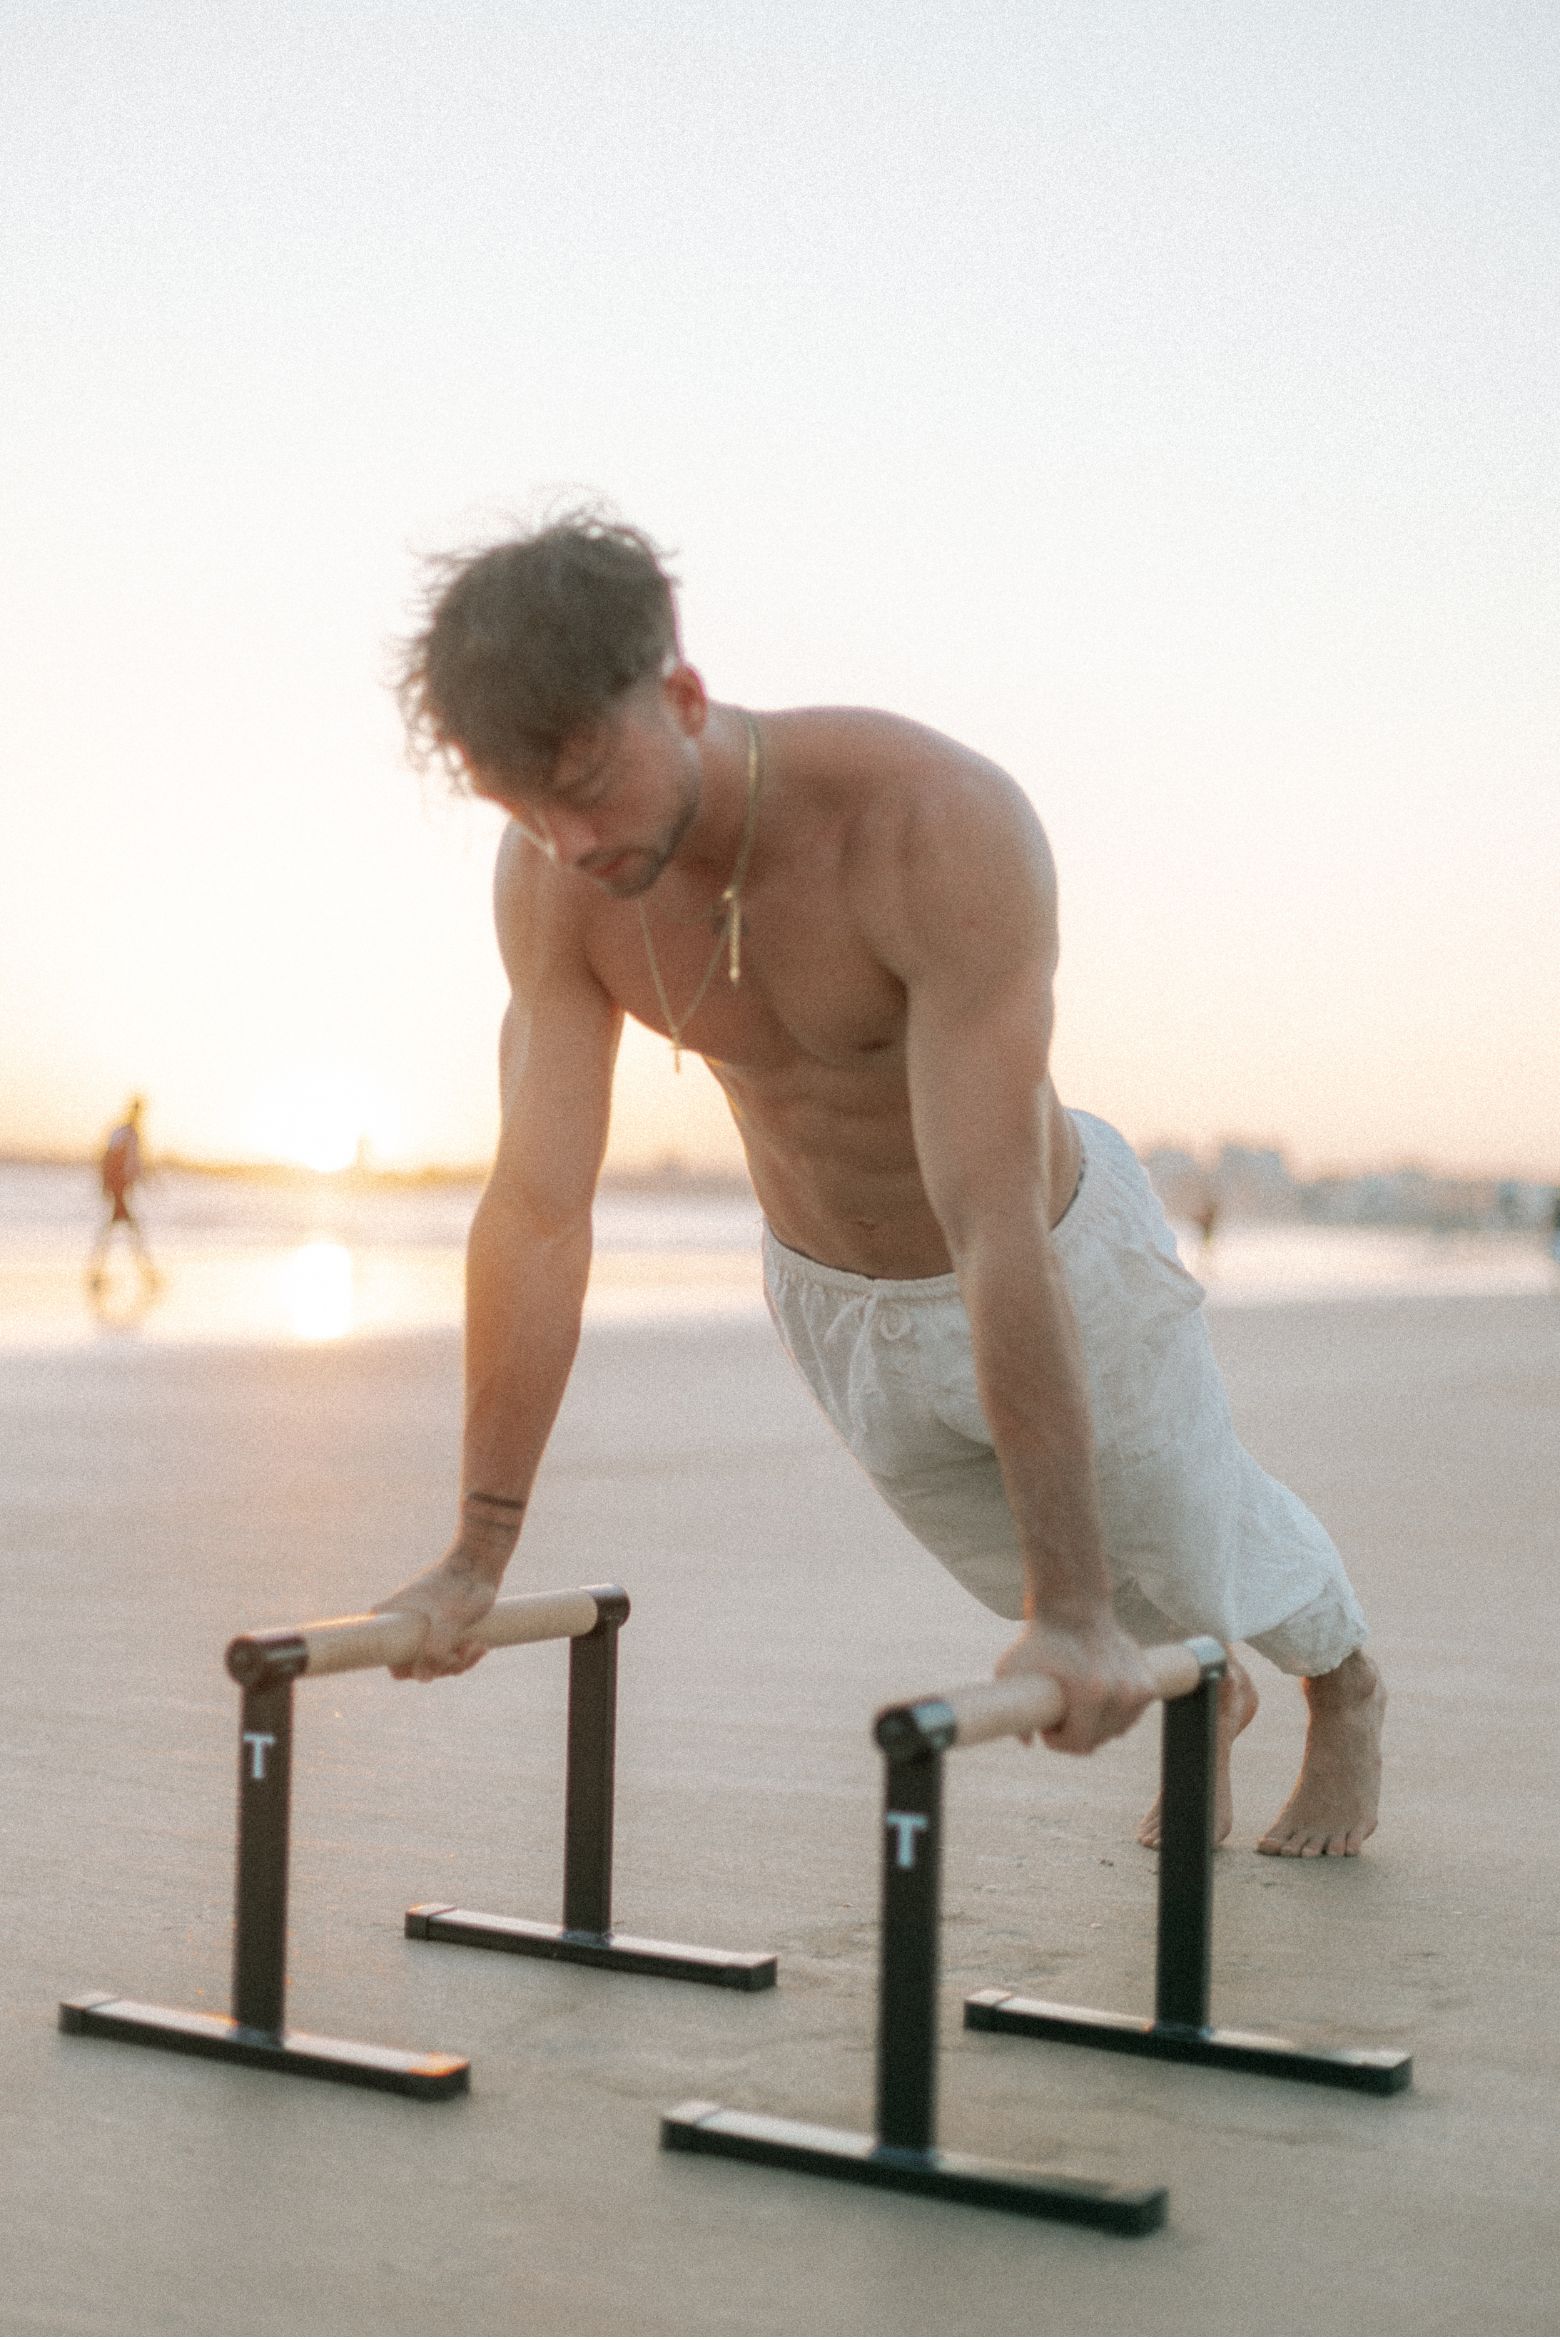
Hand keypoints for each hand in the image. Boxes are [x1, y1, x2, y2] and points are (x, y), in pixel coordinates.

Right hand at [373, 1548, 499, 1681]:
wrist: (481, 1563)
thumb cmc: (461, 1586)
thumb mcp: (449, 1620)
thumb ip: (434, 1650)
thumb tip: (422, 1678)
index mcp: (388, 1618)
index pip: (387, 1658)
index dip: (407, 1667)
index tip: (433, 1658)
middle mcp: (400, 1626)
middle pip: (414, 1666)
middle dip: (442, 1665)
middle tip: (462, 1651)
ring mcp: (420, 1630)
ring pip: (434, 1664)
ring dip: (458, 1661)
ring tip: (476, 1645)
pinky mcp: (439, 1632)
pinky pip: (447, 1657)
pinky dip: (464, 1656)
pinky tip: (481, 1646)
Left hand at [994, 1614, 1156, 1754]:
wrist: (1074, 1607)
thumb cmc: (1040, 1639)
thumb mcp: (1012, 1669)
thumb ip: (1014, 1710)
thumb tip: (1027, 1743)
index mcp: (1092, 1694)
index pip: (1079, 1744)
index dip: (1058, 1742)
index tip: (1047, 1728)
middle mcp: (1121, 1693)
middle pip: (1098, 1739)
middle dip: (1075, 1733)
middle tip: (1060, 1715)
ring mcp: (1138, 1688)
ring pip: (1116, 1730)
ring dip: (1096, 1726)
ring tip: (1076, 1706)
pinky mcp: (1148, 1682)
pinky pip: (1130, 1715)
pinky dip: (1115, 1714)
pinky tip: (1096, 1700)